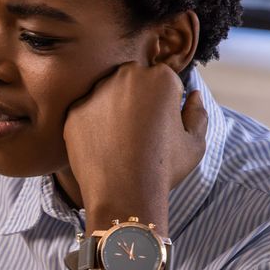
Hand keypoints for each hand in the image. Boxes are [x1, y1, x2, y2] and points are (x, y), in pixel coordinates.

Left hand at [63, 61, 206, 215]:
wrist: (123, 193)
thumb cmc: (163, 168)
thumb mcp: (194, 143)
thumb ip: (197, 112)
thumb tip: (194, 95)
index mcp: (160, 77)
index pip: (162, 80)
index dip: (165, 104)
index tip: (162, 125)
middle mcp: (125, 76)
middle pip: (132, 80)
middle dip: (137, 98)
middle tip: (140, 131)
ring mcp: (95, 92)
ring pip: (106, 94)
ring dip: (113, 108)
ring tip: (121, 141)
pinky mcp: (73, 112)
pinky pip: (86, 113)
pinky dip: (92, 125)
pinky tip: (102, 146)